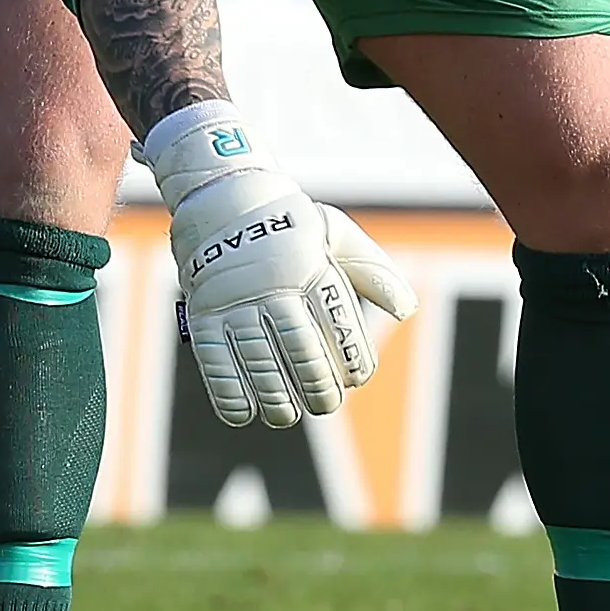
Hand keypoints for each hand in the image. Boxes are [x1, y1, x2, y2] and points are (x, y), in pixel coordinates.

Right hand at [144, 102, 416, 427]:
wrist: (222, 196)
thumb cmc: (291, 224)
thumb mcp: (338, 234)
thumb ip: (373, 272)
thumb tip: (406, 311)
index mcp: (310, 266)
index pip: (337, 324)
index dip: (351, 357)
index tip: (358, 377)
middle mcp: (272, 284)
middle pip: (300, 348)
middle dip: (317, 385)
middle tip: (325, 403)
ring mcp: (233, 300)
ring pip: (258, 361)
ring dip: (274, 397)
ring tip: (288, 414)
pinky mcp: (203, 311)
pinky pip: (213, 360)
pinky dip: (228, 392)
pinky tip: (244, 413)